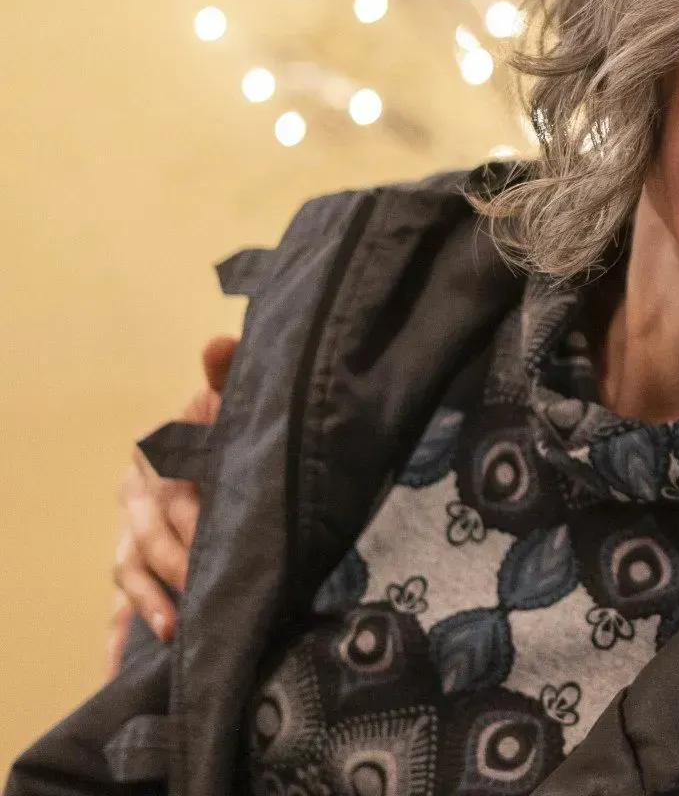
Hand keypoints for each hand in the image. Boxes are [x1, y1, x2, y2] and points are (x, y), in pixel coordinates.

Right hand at [106, 335, 233, 674]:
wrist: (215, 438)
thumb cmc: (224, 424)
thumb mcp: (226, 400)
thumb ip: (223, 375)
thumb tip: (220, 341)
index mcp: (155, 458)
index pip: (168, 493)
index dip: (185, 522)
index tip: (206, 546)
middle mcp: (135, 498)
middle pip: (149, 538)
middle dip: (175, 569)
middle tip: (204, 598)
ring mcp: (129, 535)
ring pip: (129, 573)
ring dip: (146, 605)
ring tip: (170, 632)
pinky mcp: (133, 568)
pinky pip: (120, 605)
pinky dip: (117, 639)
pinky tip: (115, 674)